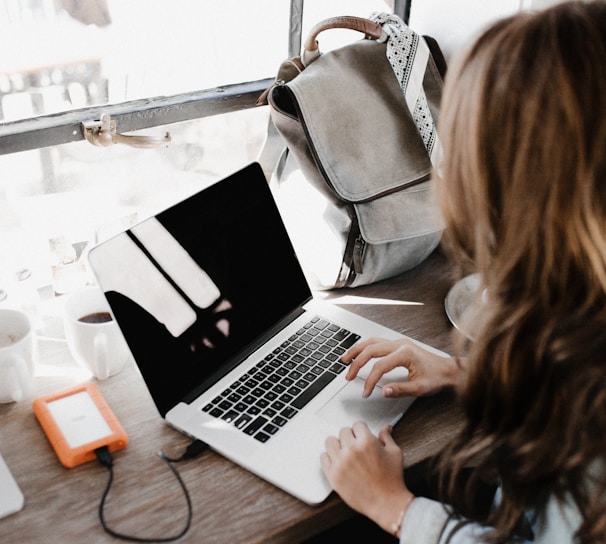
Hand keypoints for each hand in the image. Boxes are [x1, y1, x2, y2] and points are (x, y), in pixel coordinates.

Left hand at [320, 422, 413, 534]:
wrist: (386, 503)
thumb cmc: (392, 480)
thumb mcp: (394, 453)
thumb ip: (386, 437)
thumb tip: (385, 428)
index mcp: (366, 441)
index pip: (357, 424)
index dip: (362, 430)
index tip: (362, 435)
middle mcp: (351, 450)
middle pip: (343, 431)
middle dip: (351, 437)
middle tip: (356, 445)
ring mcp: (340, 462)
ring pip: (330, 441)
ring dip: (338, 444)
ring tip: (345, 451)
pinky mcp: (333, 475)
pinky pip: (323, 457)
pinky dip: (330, 457)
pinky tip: (338, 461)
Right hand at [342, 337, 458, 397]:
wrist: (449, 369)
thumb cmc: (437, 377)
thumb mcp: (420, 388)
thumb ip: (400, 390)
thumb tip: (383, 391)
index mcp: (405, 354)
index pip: (379, 366)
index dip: (370, 380)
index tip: (366, 392)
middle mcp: (400, 344)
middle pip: (370, 350)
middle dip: (356, 363)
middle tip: (348, 376)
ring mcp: (398, 342)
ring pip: (371, 342)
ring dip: (357, 350)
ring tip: (345, 359)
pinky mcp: (398, 344)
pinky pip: (377, 342)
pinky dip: (365, 347)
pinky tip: (359, 353)